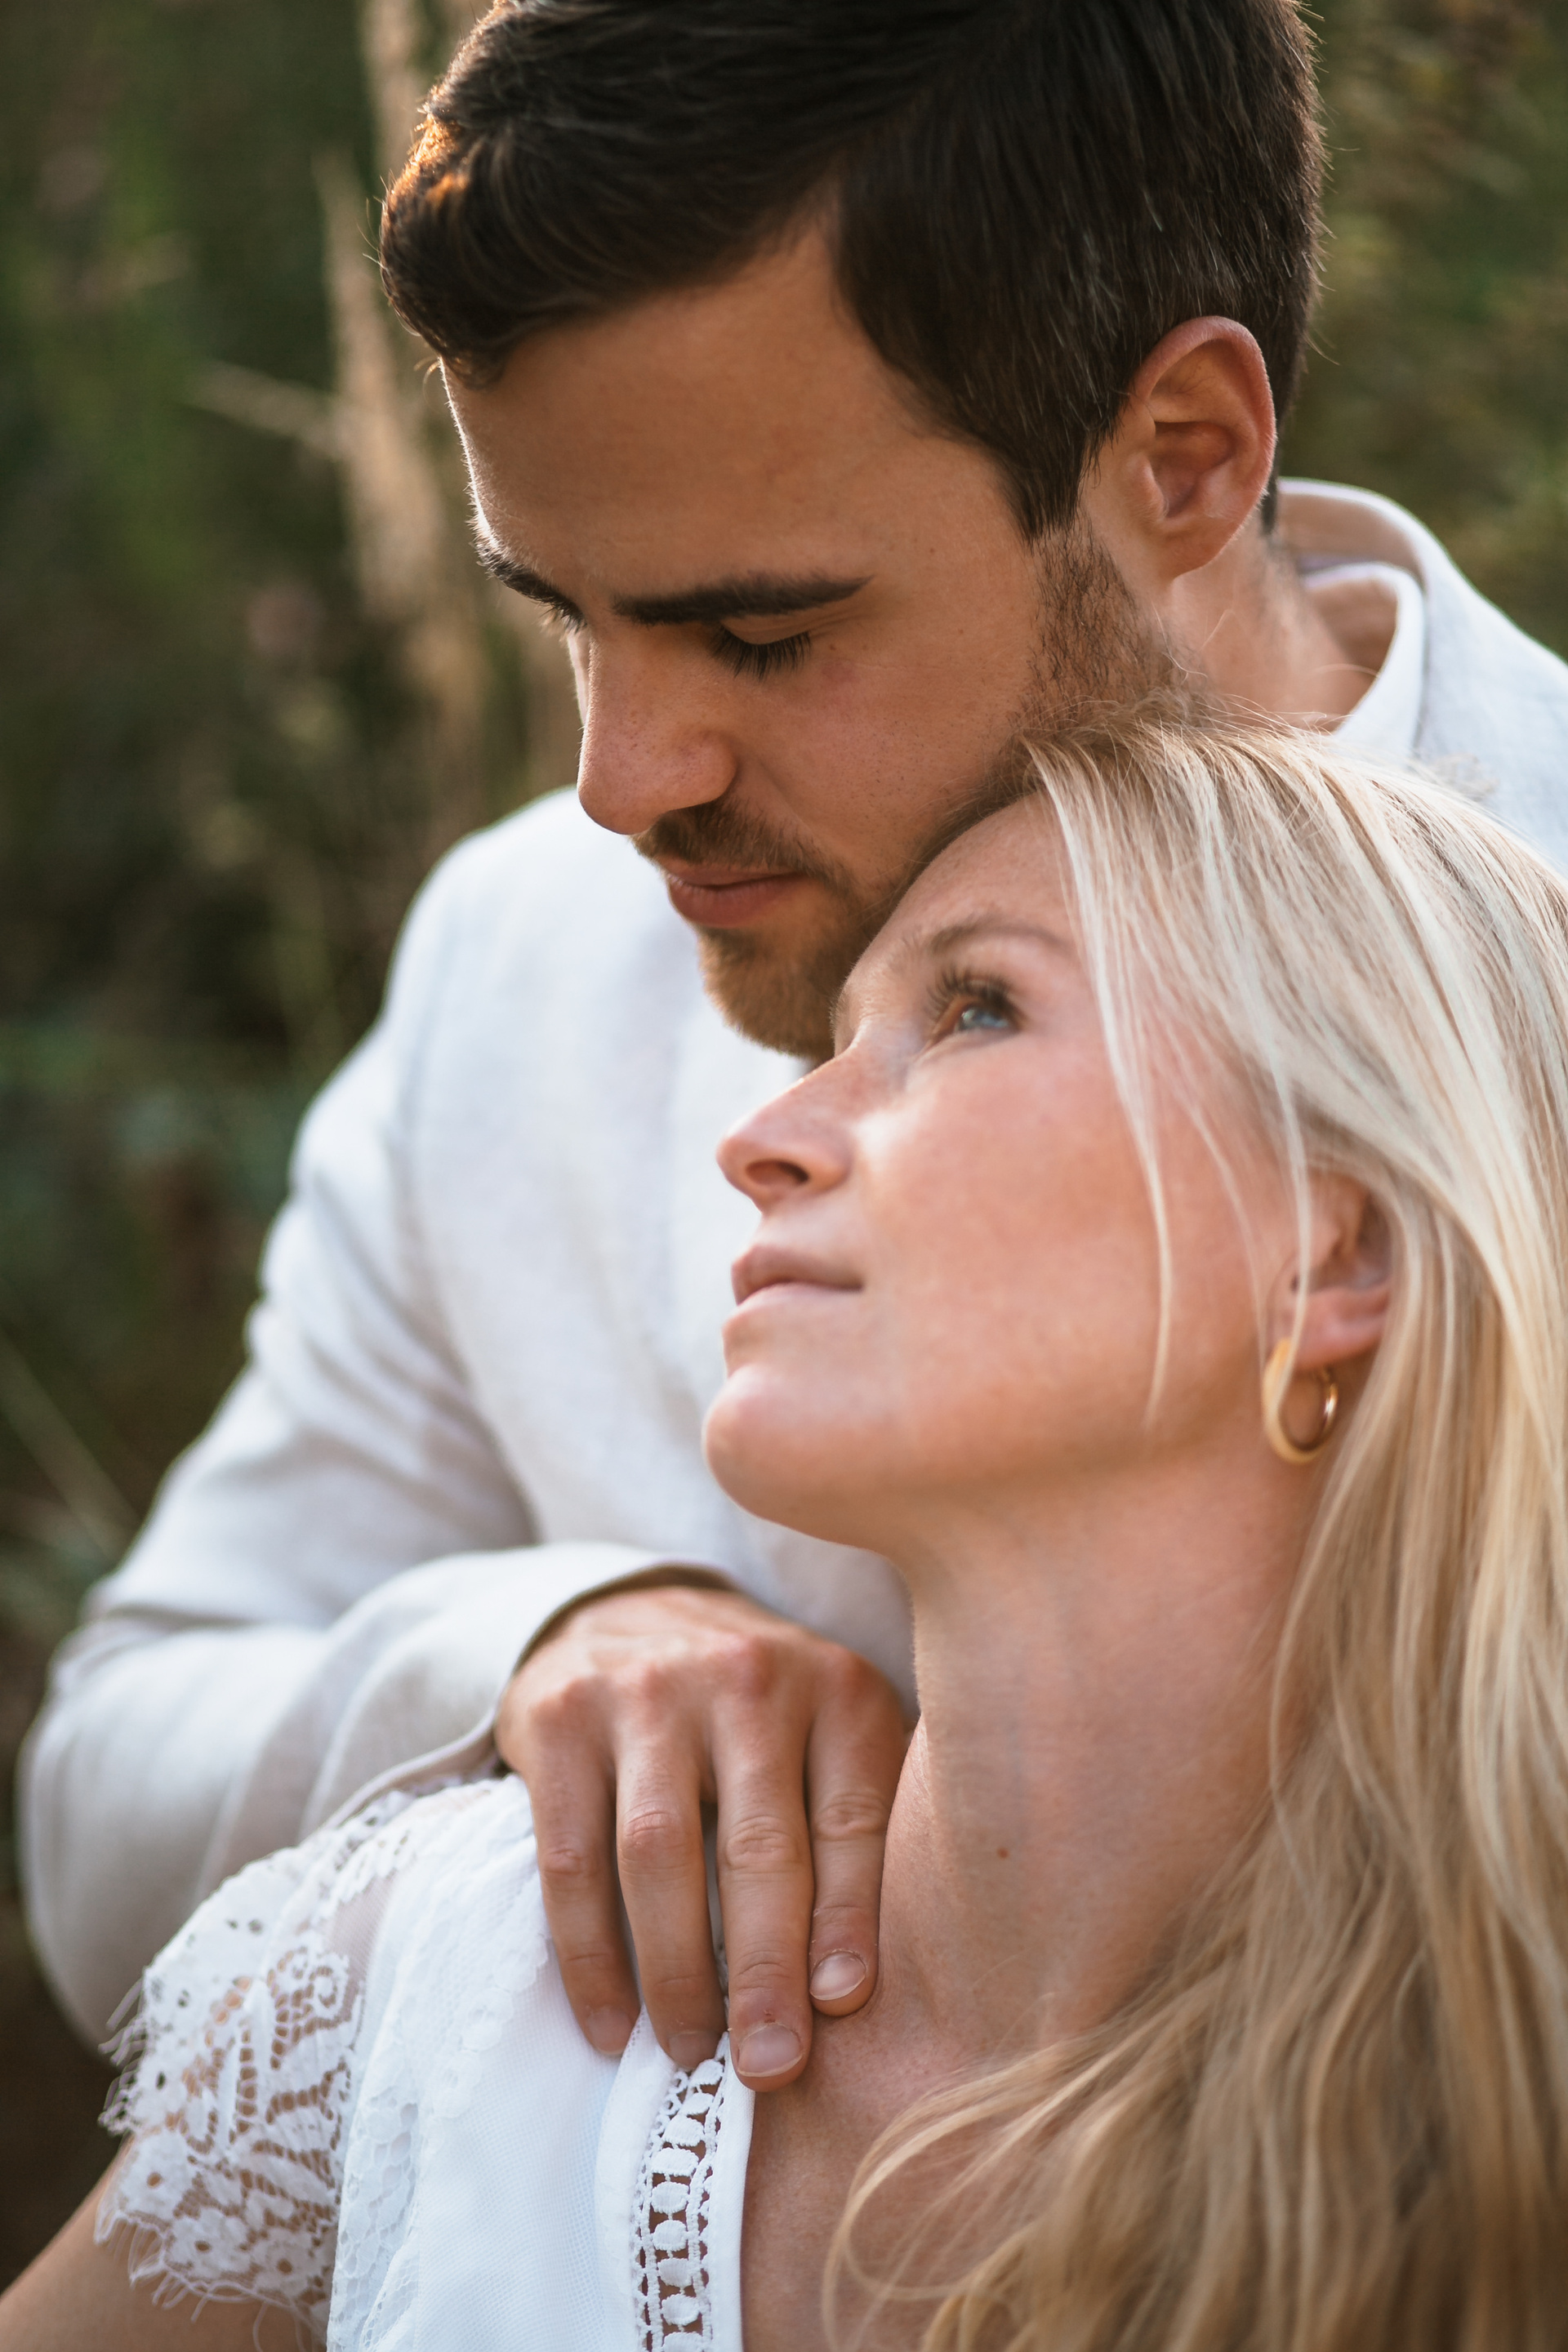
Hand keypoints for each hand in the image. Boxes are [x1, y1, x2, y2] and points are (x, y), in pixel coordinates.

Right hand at [496, 1579, 907, 2089]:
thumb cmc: (759, 1713)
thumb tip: (853, 1994)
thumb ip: (860, 1831)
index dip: (849, 1919)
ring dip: (674, 1972)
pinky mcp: (563, 1717)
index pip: (853, 1816)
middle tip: (767, 2069)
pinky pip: (572, 1857)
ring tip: (690, 2052)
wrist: (635, 1611)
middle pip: (758, 1844)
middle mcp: (745, 1676)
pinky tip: (609, 2022)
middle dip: (764, 1970)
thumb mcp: (831, 1737)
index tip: (841, 2008)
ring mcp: (647, 1691)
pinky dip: (588, 1953)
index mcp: (835, 1686)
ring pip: (659, 1855)